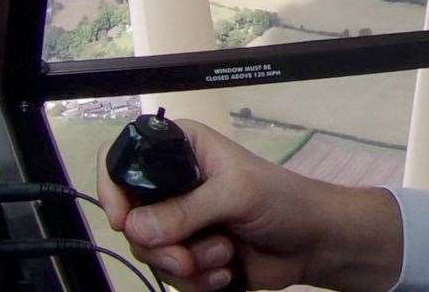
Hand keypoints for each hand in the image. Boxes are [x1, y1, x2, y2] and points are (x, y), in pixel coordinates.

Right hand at [96, 118, 402, 290]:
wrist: (314, 243)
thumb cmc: (284, 200)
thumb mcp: (237, 194)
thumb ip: (187, 210)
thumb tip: (135, 228)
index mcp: (183, 150)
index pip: (125, 159)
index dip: (113, 187)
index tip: (123, 220)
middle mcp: (176, 184)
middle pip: (130, 219)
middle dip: (160, 246)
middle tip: (187, 256)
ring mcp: (181, 223)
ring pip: (149, 253)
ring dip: (186, 265)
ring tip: (224, 257)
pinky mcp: (190, 255)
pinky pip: (170, 277)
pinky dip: (196, 282)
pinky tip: (225, 274)